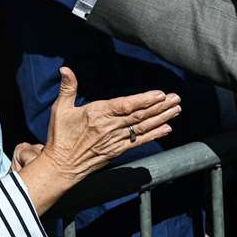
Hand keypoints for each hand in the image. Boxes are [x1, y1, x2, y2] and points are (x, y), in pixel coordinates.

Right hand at [18, 67, 181, 211]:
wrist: (61, 167)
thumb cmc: (60, 137)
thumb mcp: (61, 109)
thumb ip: (68, 88)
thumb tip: (65, 68)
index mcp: (98, 113)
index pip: (126, 105)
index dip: (144, 100)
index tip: (160, 95)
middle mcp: (110, 126)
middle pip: (139, 115)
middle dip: (160, 106)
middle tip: (177, 98)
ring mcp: (115, 140)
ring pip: (143, 127)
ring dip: (162, 118)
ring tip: (176, 110)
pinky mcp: (118, 151)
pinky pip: (139, 141)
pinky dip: (154, 135)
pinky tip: (167, 129)